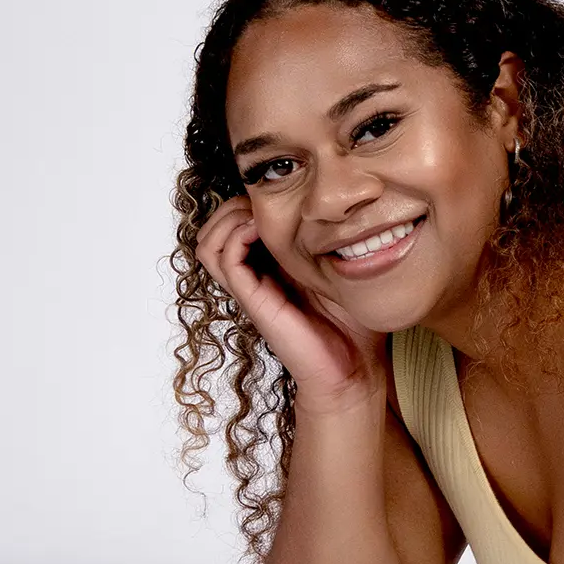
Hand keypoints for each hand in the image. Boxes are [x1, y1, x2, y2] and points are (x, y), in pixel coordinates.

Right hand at [195, 196, 386, 411]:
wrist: (355, 368)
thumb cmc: (355, 322)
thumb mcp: (345, 269)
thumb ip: (337, 242)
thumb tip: (347, 206)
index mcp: (272, 265)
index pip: (234, 223)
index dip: (246, 202)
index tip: (278, 195)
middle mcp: (256, 275)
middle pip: (213, 230)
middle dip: (231, 205)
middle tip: (263, 203)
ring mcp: (252, 288)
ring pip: (208, 244)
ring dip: (227, 219)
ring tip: (257, 216)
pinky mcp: (255, 301)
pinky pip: (225, 261)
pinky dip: (235, 237)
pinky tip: (261, 232)